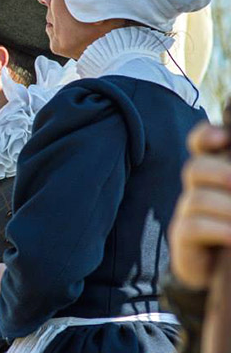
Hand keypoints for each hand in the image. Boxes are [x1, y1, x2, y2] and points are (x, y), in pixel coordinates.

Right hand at [169, 122, 230, 288]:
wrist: (219, 271)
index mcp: (214, 174)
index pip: (200, 145)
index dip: (206, 136)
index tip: (223, 137)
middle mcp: (196, 189)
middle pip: (194, 168)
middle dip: (218, 171)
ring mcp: (186, 213)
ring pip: (196, 198)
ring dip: (225, 207)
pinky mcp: (182, 238)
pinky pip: (193, 227)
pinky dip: (217, 229)